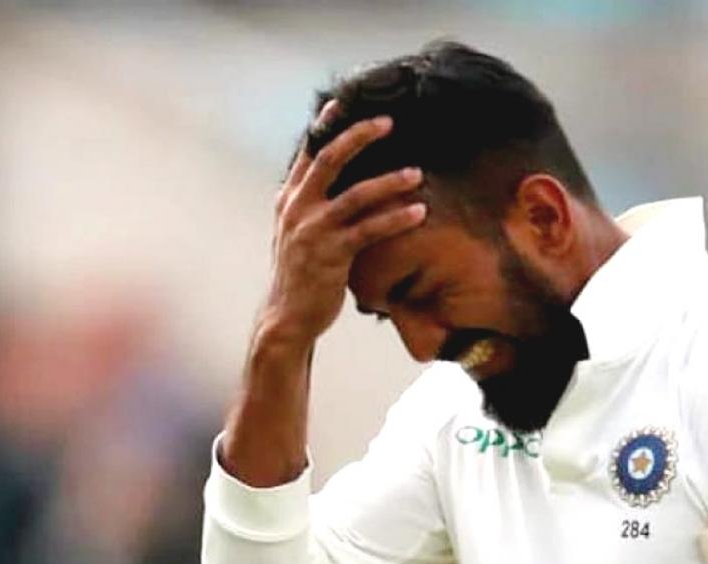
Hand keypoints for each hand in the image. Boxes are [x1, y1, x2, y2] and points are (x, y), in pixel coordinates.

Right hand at [263, 101, 426, 344]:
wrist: (287, 317)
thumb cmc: (300, 275)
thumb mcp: (298, 234)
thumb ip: (311, 207)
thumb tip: (335, 186)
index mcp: (289, 199)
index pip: (308, 152)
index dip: (325, 126)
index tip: (343, 102)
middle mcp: (297, 209)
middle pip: (329, 159)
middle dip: (358, 136)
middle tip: (388, 122)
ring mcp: (313, 231)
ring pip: (355, 194)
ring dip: (389, 181)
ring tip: (417, 173)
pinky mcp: (331, 255)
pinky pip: (370, 230)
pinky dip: (396, 218)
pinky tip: (420, 212)